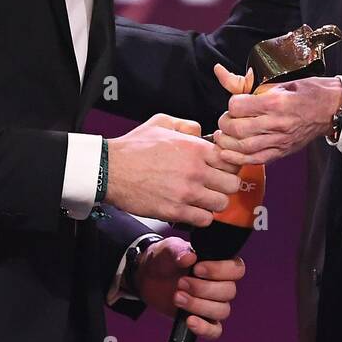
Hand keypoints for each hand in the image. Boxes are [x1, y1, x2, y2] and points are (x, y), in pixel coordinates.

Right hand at [107, 114, 239, 225]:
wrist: (110, 169)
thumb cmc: (133, 146)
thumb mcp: (161, 122)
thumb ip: (187, 125)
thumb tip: (201, 132)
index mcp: (195, 148)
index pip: (231, 160)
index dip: (228, 165)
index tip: (220, 168)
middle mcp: (195, 171)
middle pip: (232, 184)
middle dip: (225, 184)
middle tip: (214, 185)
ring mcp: (186, 193)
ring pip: (221, 204)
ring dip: (214, 202)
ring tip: (203, 198)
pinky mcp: (175, 211)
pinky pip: (204, 219)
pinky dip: (201, 216)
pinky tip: (192, 209)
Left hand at [133, 237, 244, 339]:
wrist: (148, 278)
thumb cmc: (163, 260)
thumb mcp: (167, 250)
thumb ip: (178, 251)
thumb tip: (190, 257)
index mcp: (219, 264)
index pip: (237, 269)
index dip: (220, 271)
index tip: (197, 269)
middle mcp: (221, 285)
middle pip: (229, 292)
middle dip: (203, 288)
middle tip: (181, 283)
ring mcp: (213, 304)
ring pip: (222, 311)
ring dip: (199, 305)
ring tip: (177, 297)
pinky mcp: (203, 321)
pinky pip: (214, 331)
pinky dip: (204, 328)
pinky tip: (189, 321)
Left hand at [212, 74, 341, 166]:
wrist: (332, 109)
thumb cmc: (310, 92)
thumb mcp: (283, 82)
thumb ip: (258, 88)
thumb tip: (232, 83)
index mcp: (276, 103)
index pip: (239, 106)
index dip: (232, 104)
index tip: (234, 103)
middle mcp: (277, 123)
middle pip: (238, 128)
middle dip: (225, 124)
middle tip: (225, 119)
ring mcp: (280, 140)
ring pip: (244, 147)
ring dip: (228, 143)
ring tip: (222, 136)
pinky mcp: (282, 151)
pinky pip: (256, 159)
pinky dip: (238, 159)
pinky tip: (227, 154)